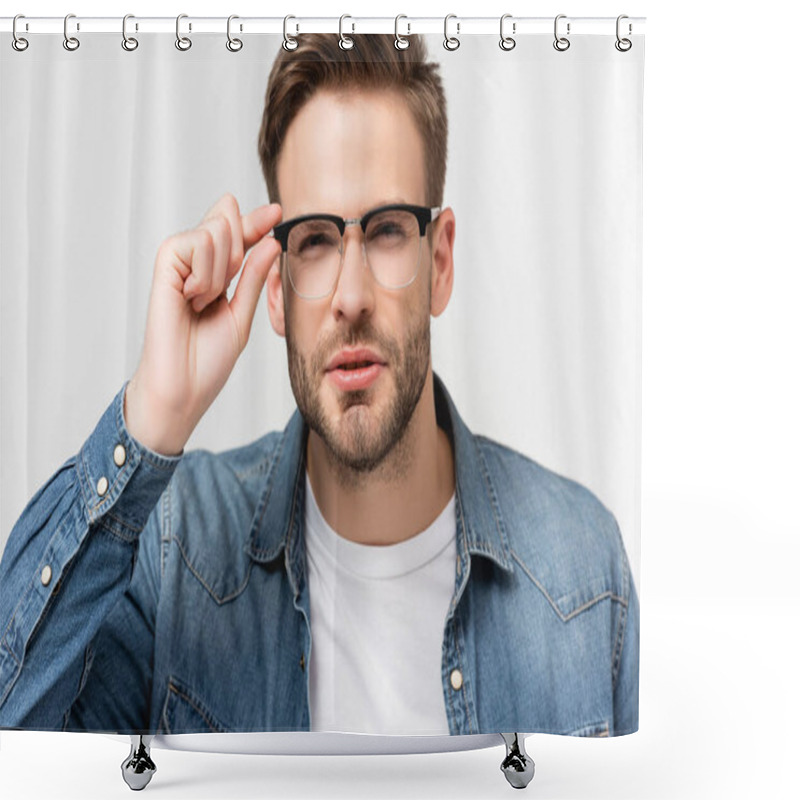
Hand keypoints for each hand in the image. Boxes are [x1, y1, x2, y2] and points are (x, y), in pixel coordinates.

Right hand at [124, 193, 282, 455]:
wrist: (183, 388)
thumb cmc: (207, 361)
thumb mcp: (241, 315)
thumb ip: (253, 277)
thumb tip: (271, 241)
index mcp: (214, 274)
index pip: (236, 234)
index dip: (256, 221)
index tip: (278, 211)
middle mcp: (194, 264)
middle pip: (225, 220)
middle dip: (239, 245)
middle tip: (225, 287)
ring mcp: (177, 263)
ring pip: (214, 231)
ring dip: (220, 270)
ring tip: (203, 302)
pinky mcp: (163, 266)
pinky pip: (194, 243)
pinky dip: (205, 273)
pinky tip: (193, 298)